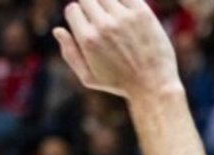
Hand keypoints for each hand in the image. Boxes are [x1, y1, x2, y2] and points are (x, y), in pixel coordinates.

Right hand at [54, 0, 180, 100]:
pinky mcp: (143, 14)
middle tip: (103, 21)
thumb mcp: (89, 78)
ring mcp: (124, 18)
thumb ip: (70, 54)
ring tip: (115, 17)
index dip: (79, 16)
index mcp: (88, 38)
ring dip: (107, 4)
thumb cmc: (121, 85)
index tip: (89, 25)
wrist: (155, 87)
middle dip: (91, 8)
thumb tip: (58, 30)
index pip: (72, 9)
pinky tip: (128, 12)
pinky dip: (124, 1)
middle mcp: (104, 25)